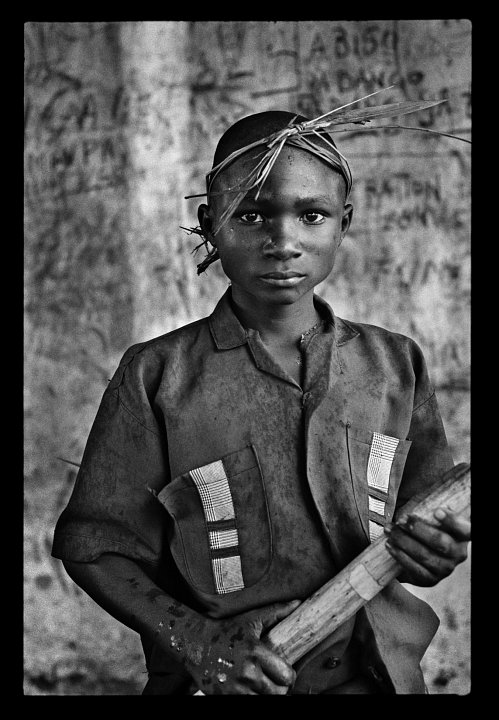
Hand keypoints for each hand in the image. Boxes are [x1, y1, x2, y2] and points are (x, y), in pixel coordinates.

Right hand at [183, 600, 299, 694]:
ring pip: (264, 702)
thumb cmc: (227, 630)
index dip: (289, 676)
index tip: (286, 674)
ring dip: (266, 696)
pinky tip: (250, 691)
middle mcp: (246, 671)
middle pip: (278, 693)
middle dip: (281, 689)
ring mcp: (235, 688)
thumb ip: (276, 612)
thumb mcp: (251, 619)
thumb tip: (298, 602)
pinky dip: (252, 699)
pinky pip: (247, 704)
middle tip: (277, 684)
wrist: (196, 643)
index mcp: (255, 651)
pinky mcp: (225, 697)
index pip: (286, 675)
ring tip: (263, 688)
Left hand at [384, 509, 470, 586]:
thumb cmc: (424, 526)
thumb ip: (430, 506)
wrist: (414, 553)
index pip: (467, 530)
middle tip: (402, 520)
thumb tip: (429, 487)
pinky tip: (389, 545)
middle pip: (442, 543)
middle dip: (419, 530)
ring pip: (425, 556)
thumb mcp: (430, 515)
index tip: (437, 511)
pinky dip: (400, 555)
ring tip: (389, 530)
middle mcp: (458, 553)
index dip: (454, 522)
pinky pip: (415, 568)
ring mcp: (445, 569)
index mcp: (462, 535)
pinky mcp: (430, 579)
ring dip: (404, 541)